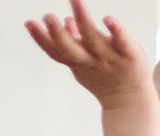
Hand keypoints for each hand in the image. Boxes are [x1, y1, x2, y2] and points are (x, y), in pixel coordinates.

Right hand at [26, 1, 152, 107]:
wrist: (131, 102)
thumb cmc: (107, 78)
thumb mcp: (86, 62)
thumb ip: (75, 43)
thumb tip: (66, 21)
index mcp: (78, 62)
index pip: (56, 52)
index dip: (41, 39)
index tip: (29, 23)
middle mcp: (91, 61)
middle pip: (71, 49)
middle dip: (57, 34)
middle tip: (47, 17)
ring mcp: (109, 59)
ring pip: (94, 40)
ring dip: (83, 21)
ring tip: (75, 0)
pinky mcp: (129, 56)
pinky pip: (122, 42)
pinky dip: (115, 31)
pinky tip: (107, 18)